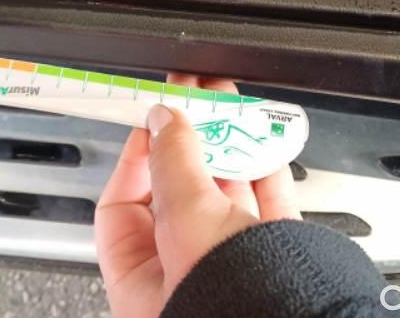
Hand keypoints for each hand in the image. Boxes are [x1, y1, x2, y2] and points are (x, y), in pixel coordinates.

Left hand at [95, 74, 301, 317]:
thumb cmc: (234, 303)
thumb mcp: (186, 219)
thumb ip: (171, 162)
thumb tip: (164, 120)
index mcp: (143, 282)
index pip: (123, 208)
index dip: (136, 159)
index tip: (154, 122)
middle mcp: (185, 274)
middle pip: (177, 192)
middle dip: (189, 141)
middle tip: (196, 101)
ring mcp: (231, 264)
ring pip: (224, 193)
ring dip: (228, 147)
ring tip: (231, 108)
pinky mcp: (276, 256)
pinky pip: (266, 204)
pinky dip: (266, 169)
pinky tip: (266, 141)